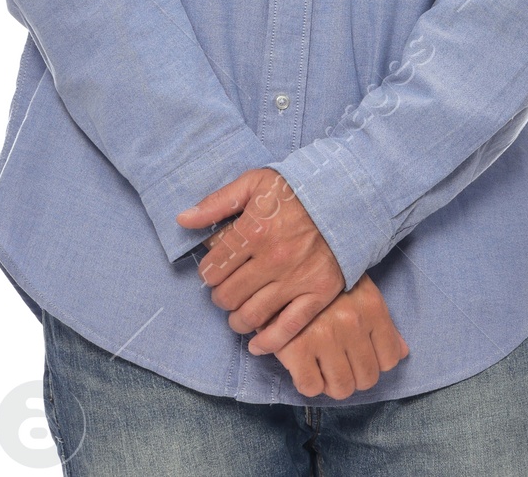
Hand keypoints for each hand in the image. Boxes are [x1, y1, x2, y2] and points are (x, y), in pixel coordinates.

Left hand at [176, 167, 344, 353]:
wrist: (345, 198)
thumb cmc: (296, 189)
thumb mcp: (255, 183)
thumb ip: (217, 202)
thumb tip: (182, 219)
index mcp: (254, 229)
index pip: (212, 269)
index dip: (208, 273)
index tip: (214, 272)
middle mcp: (273, 258)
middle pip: (228, 295)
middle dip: (221, 297)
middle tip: (226, 292)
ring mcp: (296, 279)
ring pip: (252, 315)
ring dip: (237, 319)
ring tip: (238, 313)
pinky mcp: (318, 293)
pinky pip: (287, 328)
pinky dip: (267, 342)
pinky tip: (256, 343)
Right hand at [275, 274, 409, 399]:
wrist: (279, 268)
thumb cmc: (324, 283)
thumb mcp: (359, 291)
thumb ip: (382, 323)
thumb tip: (403, 353)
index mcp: (371, 306)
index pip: (390, 358)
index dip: (375, 361)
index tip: (360, 354)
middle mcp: (351, 322)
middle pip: (367, 378)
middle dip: (353, 375)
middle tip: (338, 361)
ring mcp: (324, 336)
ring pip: (342, 388)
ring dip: (331, 382)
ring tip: (321, 365)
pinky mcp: (296, 349)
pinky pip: (311, 388)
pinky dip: (308, 382)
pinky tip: (303, 364)